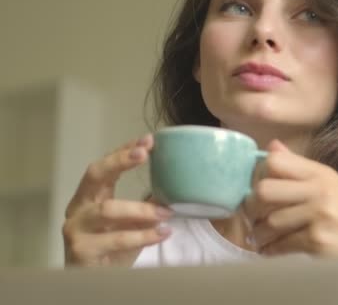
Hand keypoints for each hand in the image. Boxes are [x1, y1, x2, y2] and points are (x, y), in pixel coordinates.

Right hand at [62, 134, 172, 266]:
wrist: (95, 283)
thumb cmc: (114, 247)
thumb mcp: (133, 221)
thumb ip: (146, 203)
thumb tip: (176, 184)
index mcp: (89, 196)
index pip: (104, 166)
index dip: (123, 151)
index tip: (148, 139)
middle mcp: (78, 208)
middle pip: (94, 175)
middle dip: (120, 160)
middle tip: (145, 152)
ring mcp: (76, 229)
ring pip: (108, 209)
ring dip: (141, 209)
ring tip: (167, 211)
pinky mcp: (82, 251)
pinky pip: (117, 239)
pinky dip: (143, 236)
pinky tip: (163, 233)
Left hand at [242, 140, 337, 304]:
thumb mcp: (332, 186)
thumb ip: (300, 168)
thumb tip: (272, 147)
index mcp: (322, 173)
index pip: (275, 161)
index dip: (260, 176)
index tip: (260, 191)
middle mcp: (321, 190)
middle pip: (264, 191)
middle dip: (253, 208)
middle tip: (254, 218)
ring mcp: (319, 216)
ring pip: (269, 222)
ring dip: (260, 235)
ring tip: (263, 238)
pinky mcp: (318, 241)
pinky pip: (280, 244)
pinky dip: (271, 250)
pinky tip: (273, 250)